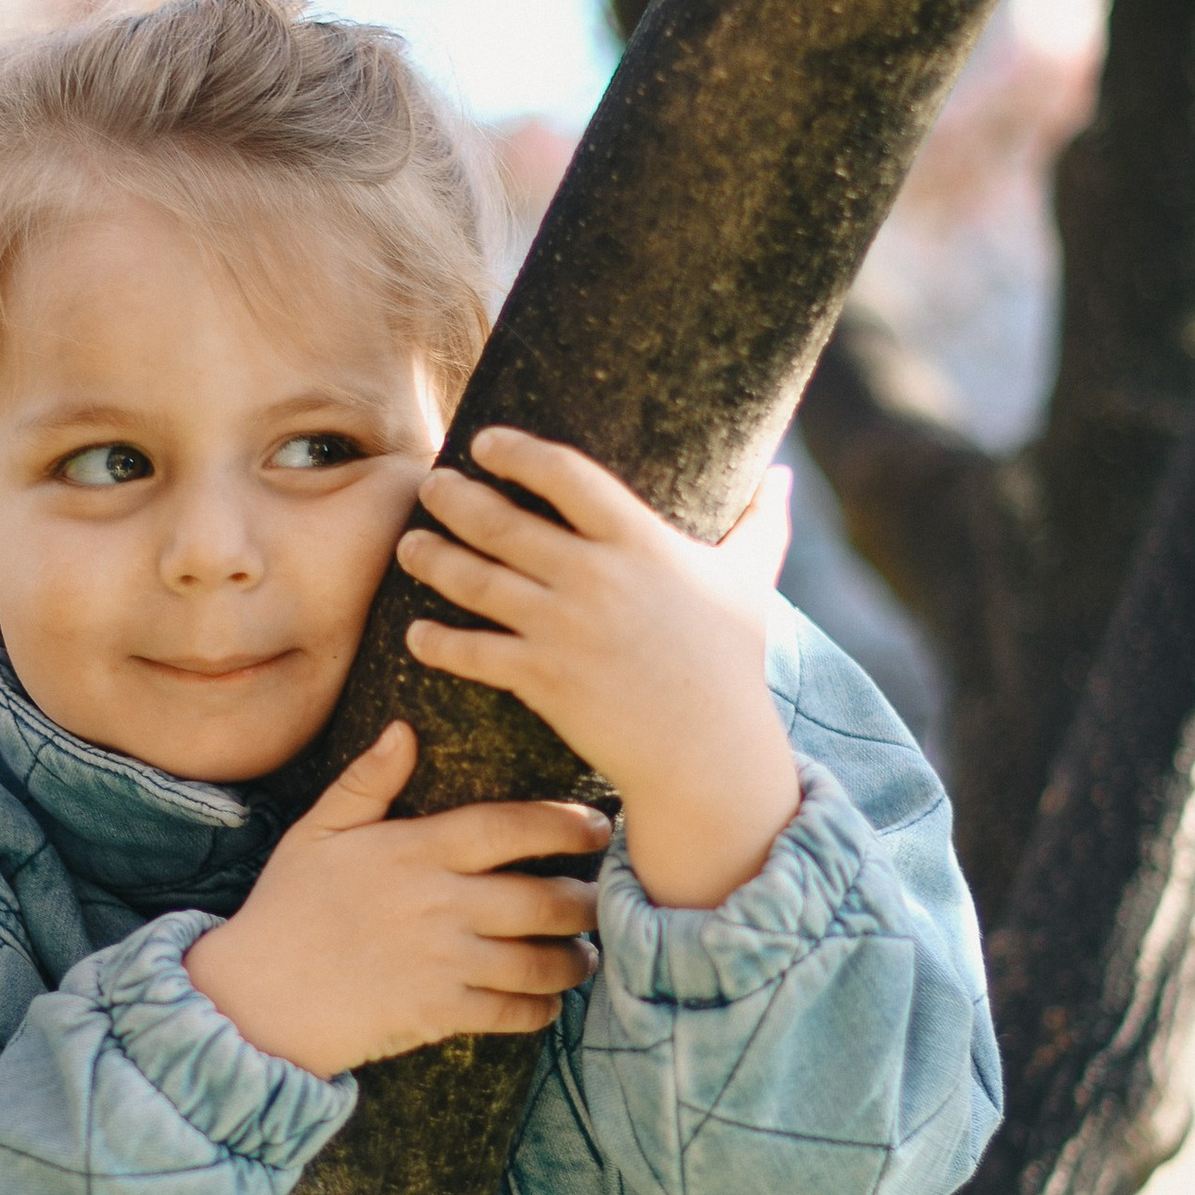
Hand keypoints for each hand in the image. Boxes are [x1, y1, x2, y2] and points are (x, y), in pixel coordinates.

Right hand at [187, 720, 608, 1077]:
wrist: (255, 997)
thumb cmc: (285, 909)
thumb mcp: (316, 833)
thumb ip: (366, 782)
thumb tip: (403, 729)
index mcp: (416, 850)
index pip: (512, 827)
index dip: (566, 824)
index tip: (597, 827)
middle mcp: (441, 903)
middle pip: (545, 899)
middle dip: (585, 901)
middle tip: (599, 900)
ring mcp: (444, 961)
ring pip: (540, 961)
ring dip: (574, 960)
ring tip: (583, 955)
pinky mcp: (439, 1012)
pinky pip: (513, 1012)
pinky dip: (541, 1009)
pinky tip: (546, 1003)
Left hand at [398, 428, 801, 909]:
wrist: (708, 753)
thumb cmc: (730, 666)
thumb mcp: (751, 583)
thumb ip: (761, 524)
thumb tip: (785, 475)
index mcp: (640, 543)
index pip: (566, 474)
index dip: (518, 452)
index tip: (486, 441)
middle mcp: (595, 577)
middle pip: (502, 522)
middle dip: (455, 498)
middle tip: (431, 486)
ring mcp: (563, 629)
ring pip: (475, 580)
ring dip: (432, 559)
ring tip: (410, 545)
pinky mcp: (543, 680)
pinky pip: (473, 653)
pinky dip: (438, 641)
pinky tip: (416, 633)